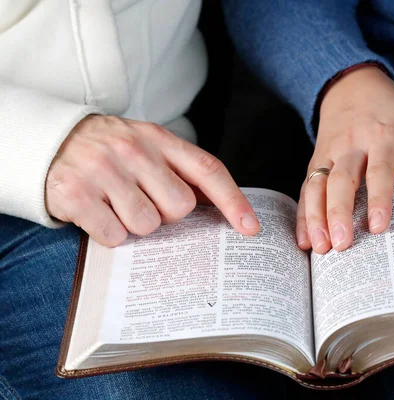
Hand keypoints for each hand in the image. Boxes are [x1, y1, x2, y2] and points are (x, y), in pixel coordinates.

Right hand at [46, 115, 259, 246]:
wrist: (49, 141)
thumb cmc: (111, 152)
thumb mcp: (147, 146)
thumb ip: (180, 170)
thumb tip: (220, 207)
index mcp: (159, 138)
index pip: (207, 169)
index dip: (233, 200)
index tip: (250, 227)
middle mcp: (133, 149)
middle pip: (179, 207)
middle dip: (167, 214)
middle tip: (143, 200)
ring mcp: (103, 170)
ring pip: (147, 225)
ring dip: (135, 225)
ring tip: (117, 205)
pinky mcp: (75, 193)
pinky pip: (114, 235)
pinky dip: (109, 234)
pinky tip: (98, 213)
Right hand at [297, 66, 393, 253]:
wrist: (350, 84)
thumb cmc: (389, 107)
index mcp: (382, 137)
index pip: (379, 171)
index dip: (378, 199)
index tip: (378, 226)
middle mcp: (351, 147)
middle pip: (342, 182)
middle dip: (339, 214)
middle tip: (342, 244)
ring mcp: (329, 154)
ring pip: (317, 186)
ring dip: (315, 218)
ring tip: (319, 248)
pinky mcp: (315, 160)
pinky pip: (305, 188)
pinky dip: (303, 214)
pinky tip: (303, 239)